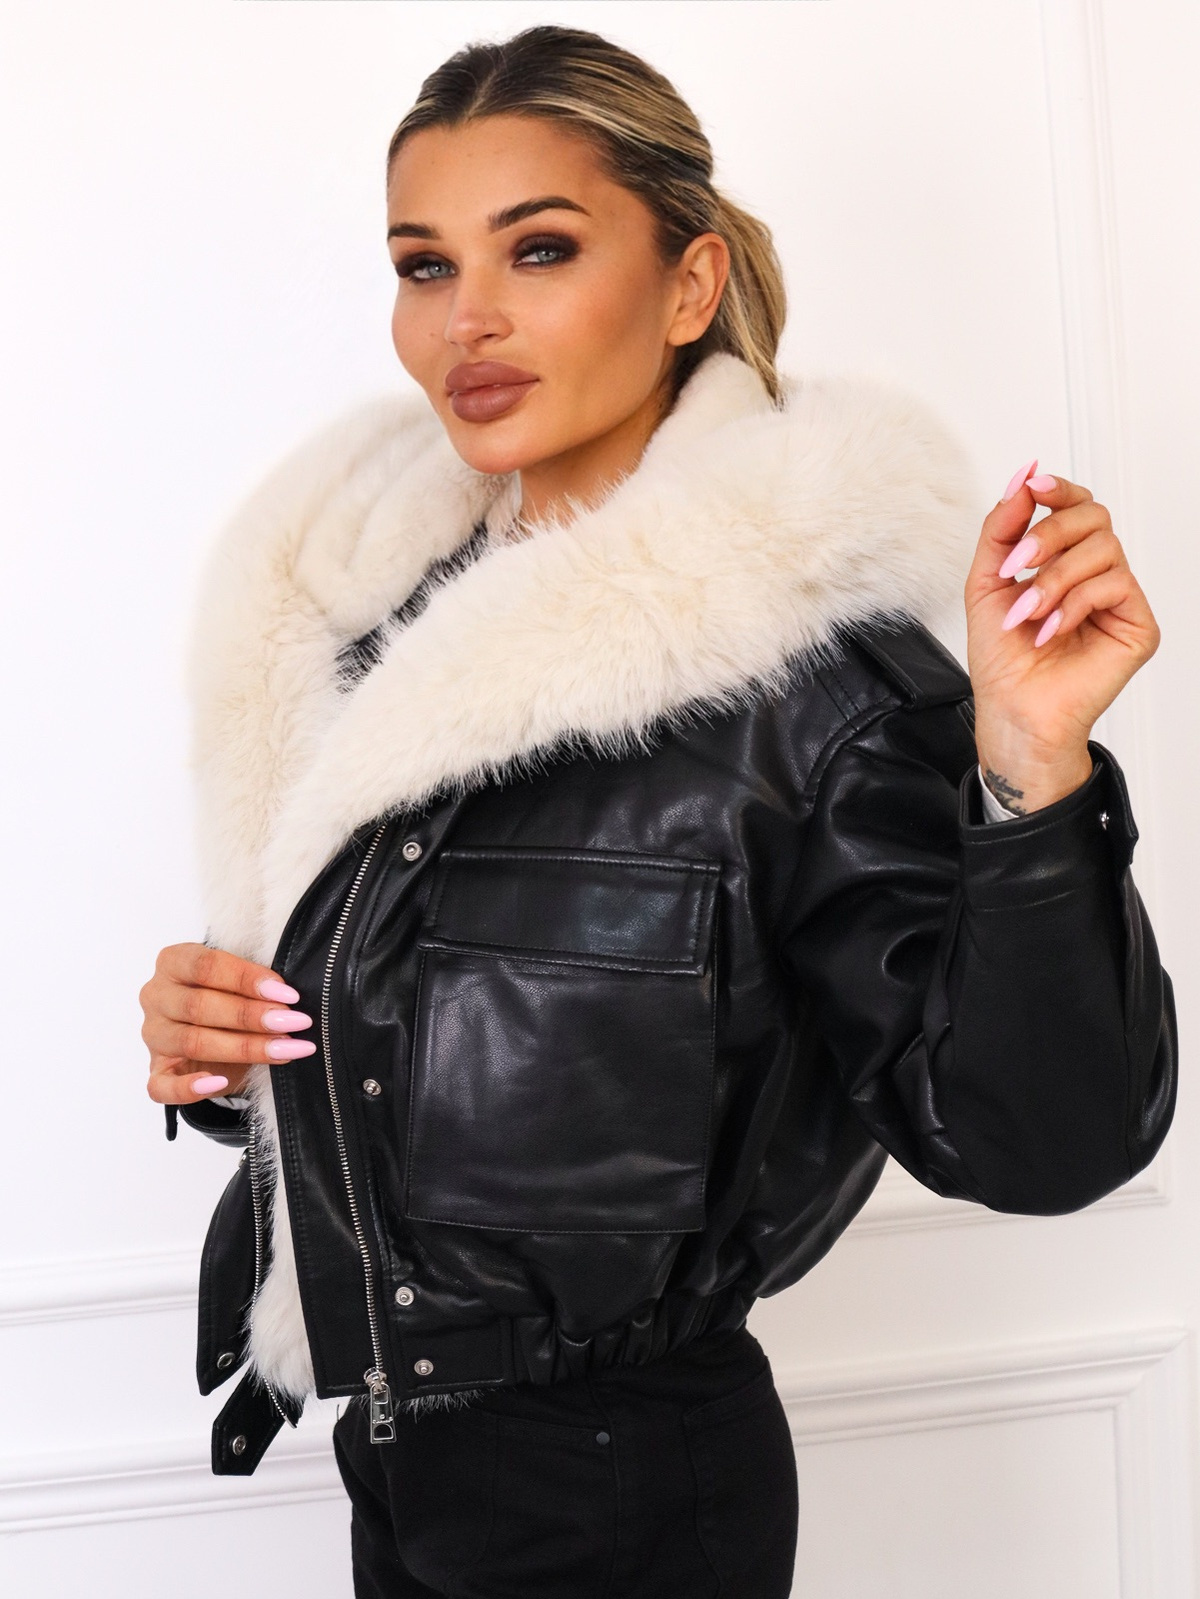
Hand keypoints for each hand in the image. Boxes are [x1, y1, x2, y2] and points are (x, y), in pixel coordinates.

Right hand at [141, 942, 314, 1104]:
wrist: (218, 1028)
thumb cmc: (231, 996)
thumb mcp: (240, 982)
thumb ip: (255, 984)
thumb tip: (288, 998)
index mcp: (173, 962)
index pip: (205, 966)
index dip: (248, 979)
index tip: (288, 994)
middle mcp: (156, 997)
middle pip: (199, 1005)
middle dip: (252, 1015)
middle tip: (294, 1023)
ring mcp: (153, 1036)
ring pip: (192, 1042)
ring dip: (243, 1047)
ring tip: (283, 1049)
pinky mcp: (156, 1072)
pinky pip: (162, 1086)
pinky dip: (189, 1088)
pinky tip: (219, 1083)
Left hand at [964, 460, 1159, 813]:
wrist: (1012, 711)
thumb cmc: (1002, 659)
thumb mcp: (986, 582)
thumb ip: (1001, 528)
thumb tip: (1022, 478)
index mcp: (1065, 561)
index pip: (1078, 507)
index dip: (1060, 490)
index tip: (1033, 485)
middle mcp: (1096, 575)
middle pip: (1094, 517)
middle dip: (1049, 533)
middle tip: (1017, 561)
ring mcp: (1119, 599)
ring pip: (1104, 548)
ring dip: (1054, 576)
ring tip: (1027, 612)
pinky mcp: (1137, 624)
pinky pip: (1115, 584)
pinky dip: (1074, 603)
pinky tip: (1051, 629)